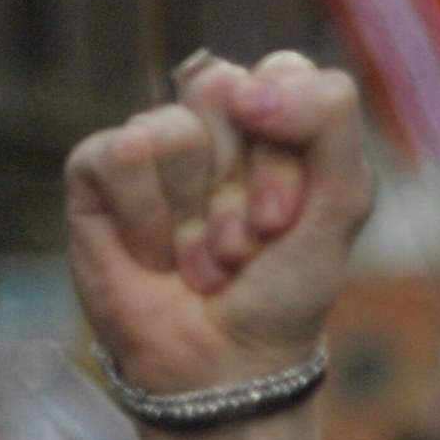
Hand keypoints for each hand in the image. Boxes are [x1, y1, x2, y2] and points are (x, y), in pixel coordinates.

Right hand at [64, 51, 372, 396]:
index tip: (287, 219)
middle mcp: (211, 123)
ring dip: (197, 215)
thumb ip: (332, 120)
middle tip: (247, 244)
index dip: (287, 152)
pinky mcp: (96, 169)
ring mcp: (152, 142)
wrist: (227, 364)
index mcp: (275, 119)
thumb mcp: (343, 205)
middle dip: (245, 186)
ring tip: (202, 259)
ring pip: (173, 128)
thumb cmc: (286, 290)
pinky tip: (154, 257)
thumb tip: (244, 85)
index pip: (282, 76)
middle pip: (224, 91)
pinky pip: (122, 154)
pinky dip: (149, 220)